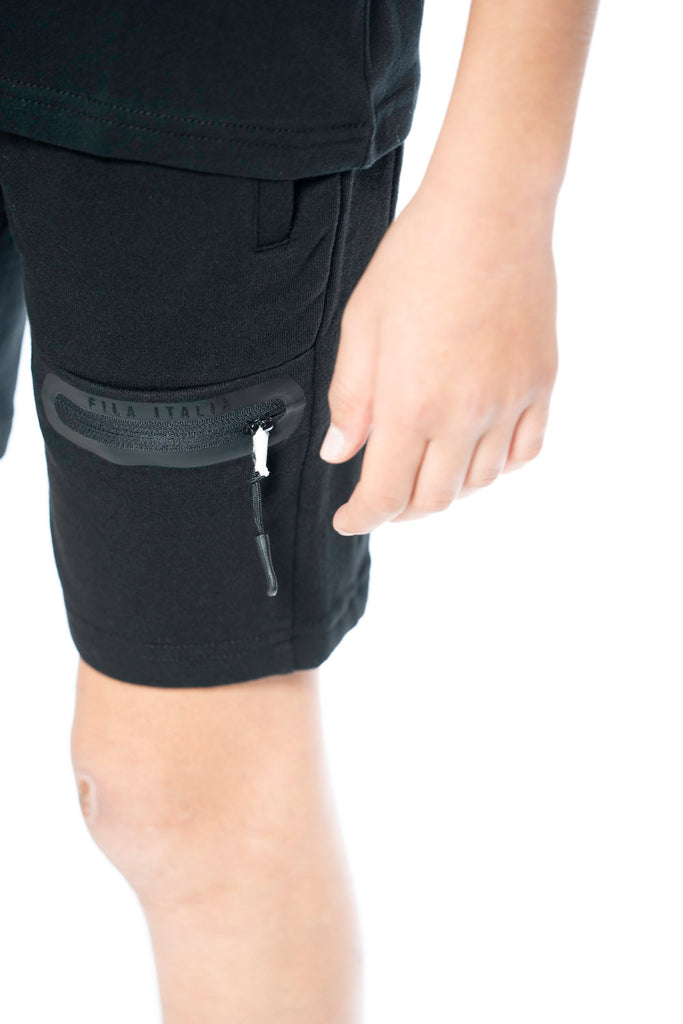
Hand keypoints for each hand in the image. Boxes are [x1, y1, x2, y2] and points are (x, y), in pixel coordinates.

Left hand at [319, 175, 558, 534]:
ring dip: (444, 489)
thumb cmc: (418, 260)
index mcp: (409, 404)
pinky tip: (475, 451)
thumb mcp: (361, 327)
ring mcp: (508, 403)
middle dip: (398, 511)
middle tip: (381, 499)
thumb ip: (350, 399)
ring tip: (424, 468)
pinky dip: (495, 467)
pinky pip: (522, 453)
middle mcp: (463, 415)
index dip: (361, 519)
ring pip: (478, 483)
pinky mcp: (539, 385)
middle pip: (432, 499)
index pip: (384, 494)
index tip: (349, 521)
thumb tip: (340, 453)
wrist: (489, 212)